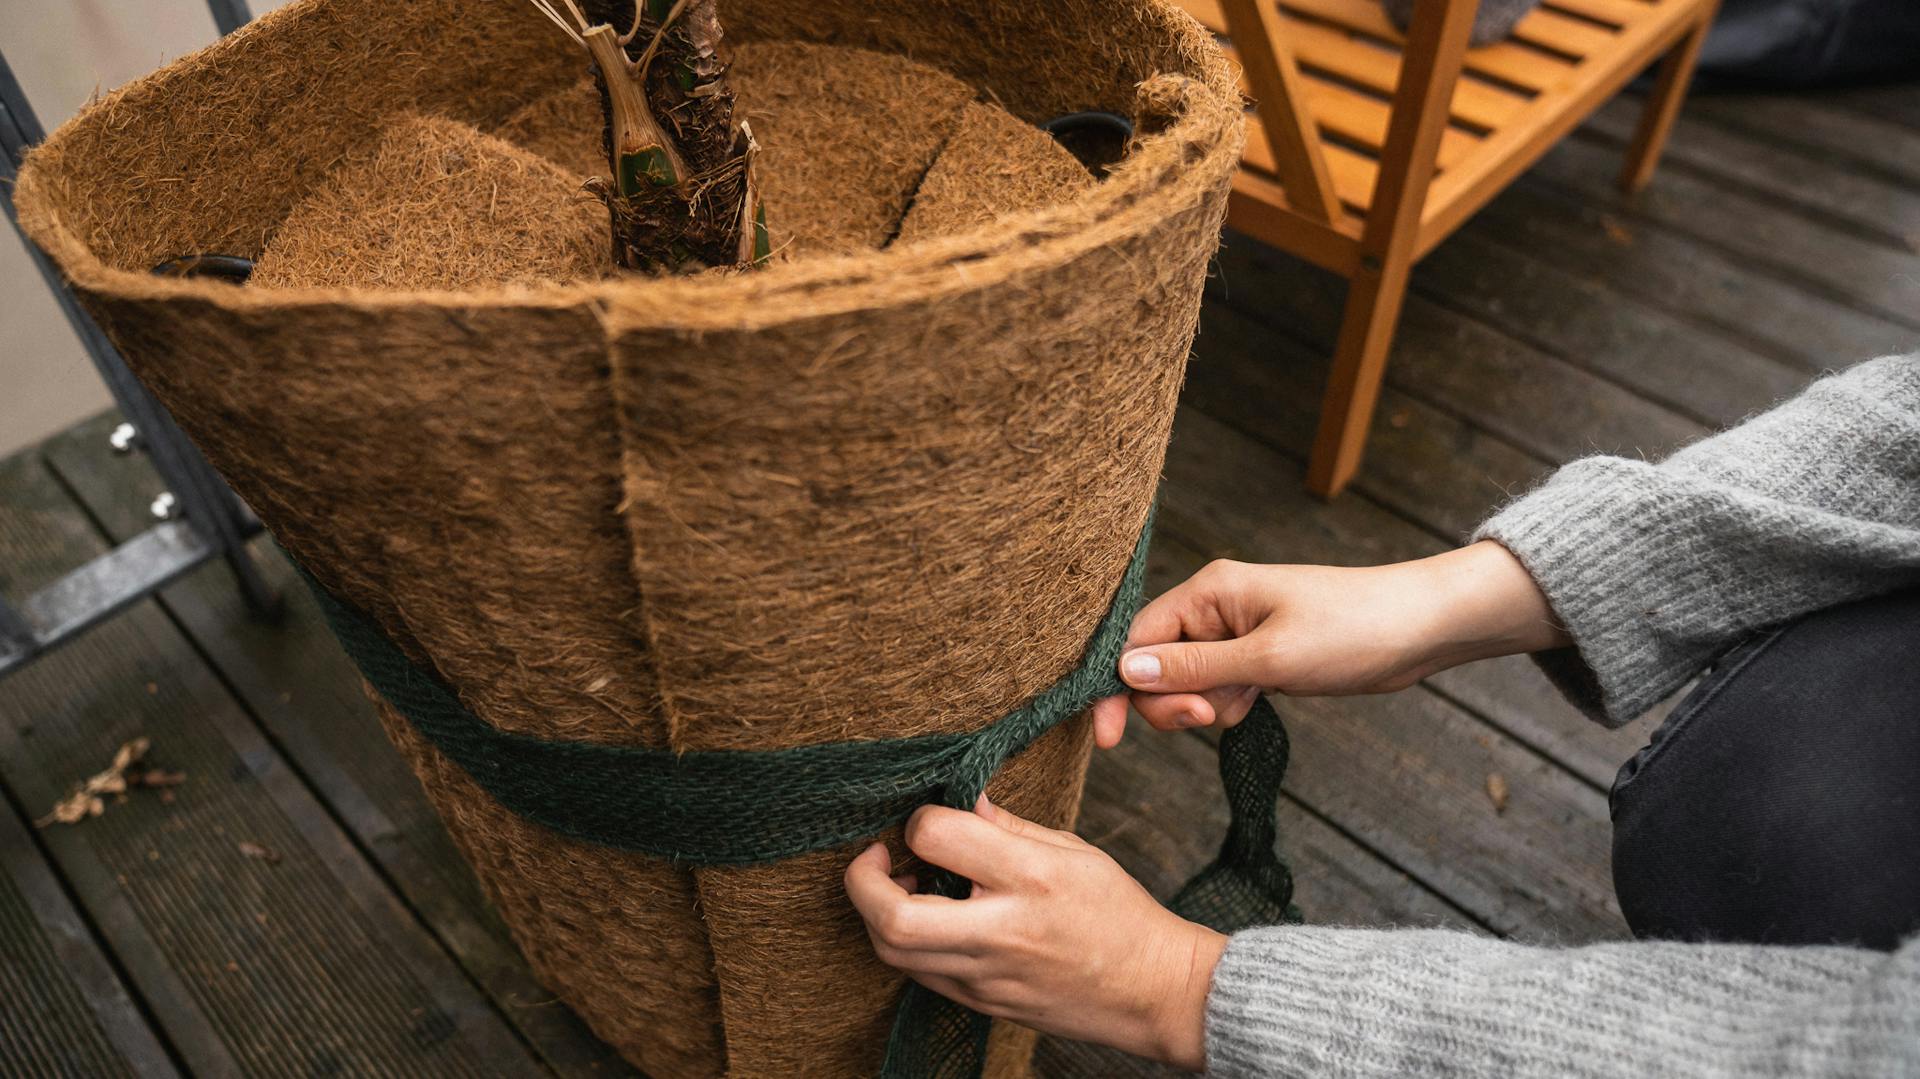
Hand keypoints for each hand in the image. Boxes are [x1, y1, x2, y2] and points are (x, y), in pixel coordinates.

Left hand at [845, 796, 1225, 1070]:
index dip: (920, 820)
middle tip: (874, 856)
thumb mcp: (1071, 850)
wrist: (1151, 990)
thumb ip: (1006, 827)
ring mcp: (987, 976)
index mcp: (1030, 878)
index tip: (930, 818)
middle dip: (862, 881)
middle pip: (893, 917)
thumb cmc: (1118, 913)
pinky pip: (919, 974)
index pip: (937, 837)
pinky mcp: (982, 1004)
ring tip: (902, 884)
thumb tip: (957, 802)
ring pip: (893, 952)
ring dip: (878, 912)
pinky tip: (927, 917)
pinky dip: (905, 942)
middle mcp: (1002, 931)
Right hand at [1091, 540, 1567, 744]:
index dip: (1118, 689)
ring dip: (1208, 706)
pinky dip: (1230, 704)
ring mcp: (1235, 632)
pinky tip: (1263, 701)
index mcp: (1208, 592)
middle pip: (1156, 668)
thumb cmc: (1352, 630)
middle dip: (1174, 703)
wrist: (1420, 629)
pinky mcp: (1256, 655)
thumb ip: (1194, 668)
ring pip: (1188, 684)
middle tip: (1210, 717)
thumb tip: (1127, 674)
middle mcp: (1214, 608)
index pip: (1136, 641)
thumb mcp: (1268, 658)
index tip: (1109, 739)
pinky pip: (1218, 688)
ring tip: (1253, 700)